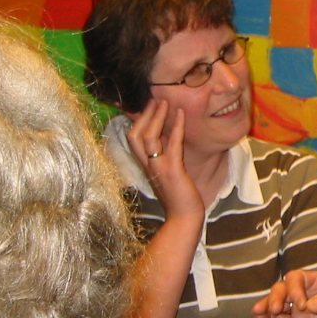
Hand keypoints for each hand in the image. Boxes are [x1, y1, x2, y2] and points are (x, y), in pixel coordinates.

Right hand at [126, 99, 202, 220]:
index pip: (133, 139)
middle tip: (154, 100)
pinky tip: (181, 114)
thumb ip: (162, 154)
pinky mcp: (173, 171)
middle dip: (143, 115)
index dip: (137, 121)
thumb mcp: (166, 171)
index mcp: (145, 165)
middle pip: (135, 136)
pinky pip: (172, 145)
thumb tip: (165, 135)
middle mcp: (148, 165)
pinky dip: (176, 127)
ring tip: (164, 103)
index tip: (146, 106)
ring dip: (156, 118)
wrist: (183, 217)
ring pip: (148, 138)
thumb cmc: (178, 195)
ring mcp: (159, 168)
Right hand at [252, 270, 316, 317]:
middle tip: (277, 309)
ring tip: (258, 312)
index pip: (298, 278)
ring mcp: (299, 311)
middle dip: (277, 296)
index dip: (295, 289)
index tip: (302, 306)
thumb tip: (310, 305)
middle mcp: (306, 293)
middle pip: (283, 288)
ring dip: (266, 305)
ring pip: (276, 303)